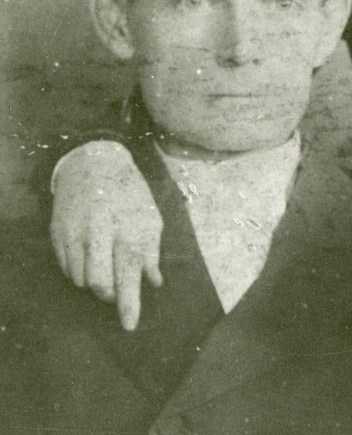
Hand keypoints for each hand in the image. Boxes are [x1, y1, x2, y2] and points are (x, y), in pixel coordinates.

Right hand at [50, 141, 162, 330]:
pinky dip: (79, 273)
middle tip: (117, 292)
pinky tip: (89, 260)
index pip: (129, 274)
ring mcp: (75, 233)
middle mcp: (100, 232)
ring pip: (81, 279)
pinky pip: (67, 268)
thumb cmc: (129, 194)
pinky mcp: (58, 233)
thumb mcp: (151, 218)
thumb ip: (152, 252)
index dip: (129, 304)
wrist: (92, 163)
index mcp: (129, 228)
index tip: (129, 325)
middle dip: (110, 296)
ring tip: (105, 268)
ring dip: (95, 284)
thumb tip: (154, 282)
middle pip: (100, 283)